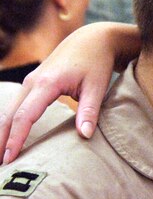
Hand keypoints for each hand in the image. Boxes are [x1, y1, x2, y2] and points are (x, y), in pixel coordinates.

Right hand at [0, 22, 139, 163]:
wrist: (93, 40)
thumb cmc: (97, 63)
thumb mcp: (97, 86)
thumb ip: (90, 111)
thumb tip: (85, 135)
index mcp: (46, 83)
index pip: (25, 116)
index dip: (15, 139)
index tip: (10, 159)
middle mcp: (32, 82)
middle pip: (9, 115)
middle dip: (0, 140)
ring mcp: (30, 82)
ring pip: (9, 111)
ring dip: (1, 133)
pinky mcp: (33, 84)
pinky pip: (16, 106)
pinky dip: (9, 123)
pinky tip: (7, 138)